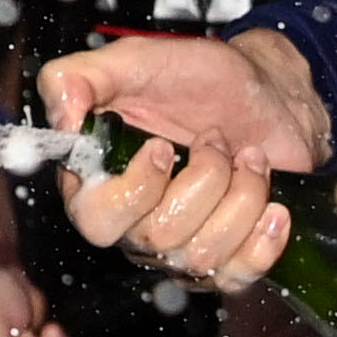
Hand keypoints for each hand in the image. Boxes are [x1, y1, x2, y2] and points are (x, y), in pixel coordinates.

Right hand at [49, 33, 334, 286]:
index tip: (162, 146)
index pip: (94, 219)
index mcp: (101, 180)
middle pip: (157, 238)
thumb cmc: (197, 77)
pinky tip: (275, 204)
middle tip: (215, 138)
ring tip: (250, 157)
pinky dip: (263, 240)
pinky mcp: (229, 258)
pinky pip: (238, 276)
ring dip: (241, 196)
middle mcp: (137, 222)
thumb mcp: (134, 60)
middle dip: (203, 181)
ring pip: (202, 256)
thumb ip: (78, 78)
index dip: (133, 191)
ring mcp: (183, 246)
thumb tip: (61, 120)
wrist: (268, 91)